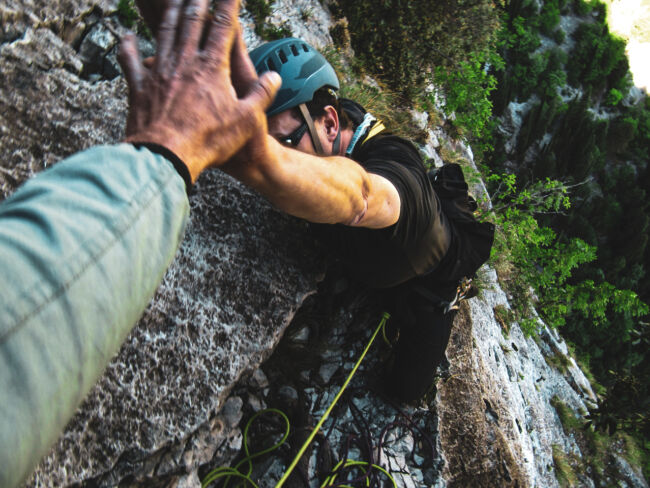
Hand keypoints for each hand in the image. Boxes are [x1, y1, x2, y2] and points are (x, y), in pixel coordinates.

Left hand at [118, 0, 280, 181]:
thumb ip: (261, 95)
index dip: (228, 5)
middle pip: (192, 22)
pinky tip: (128, 36)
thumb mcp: (246, 121)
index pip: (223, 27)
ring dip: (171, 13)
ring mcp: (159, 71)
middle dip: (198, 1)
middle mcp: (184, 61)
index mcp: (211, 67)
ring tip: (176, 0)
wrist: (166, 155)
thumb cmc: (208, 139)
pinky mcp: (139, 86)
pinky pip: (131, 61)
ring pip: (165, 33)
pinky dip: (129, 46)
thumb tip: (274, 77)